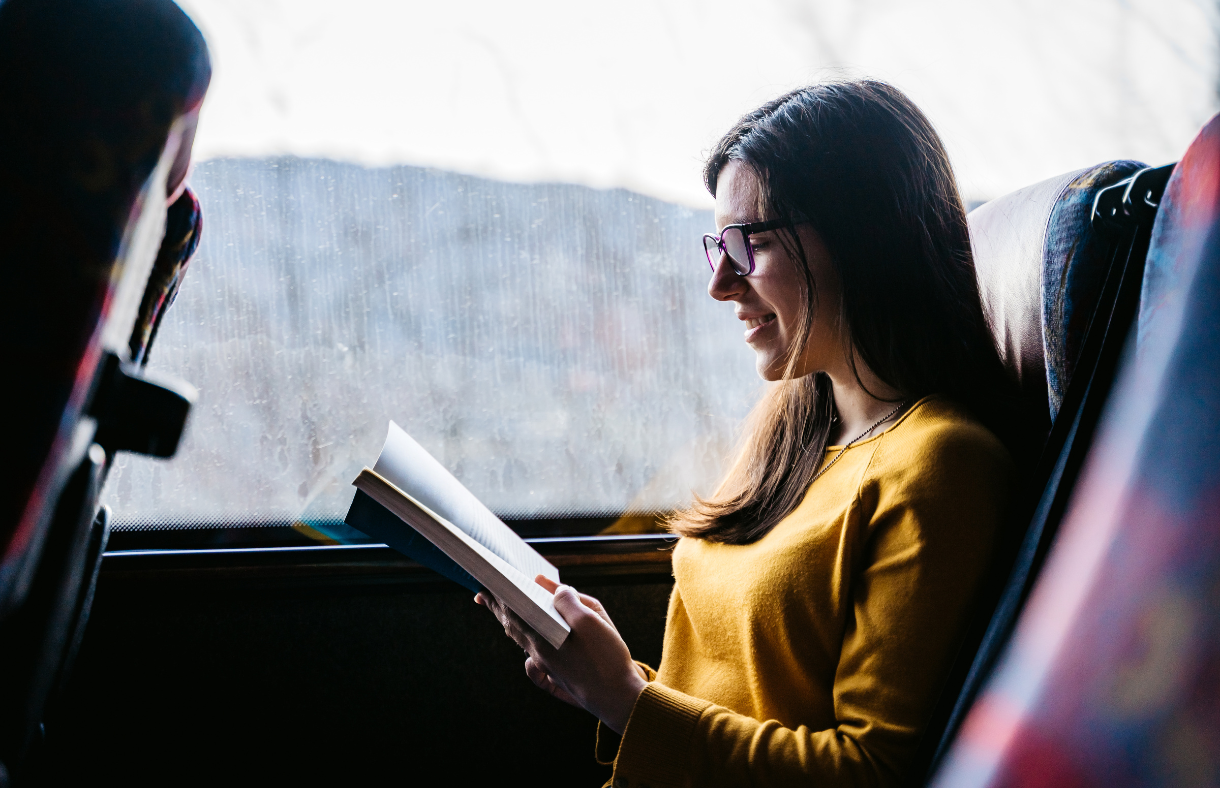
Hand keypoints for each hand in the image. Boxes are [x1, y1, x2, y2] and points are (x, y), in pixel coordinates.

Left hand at [475, 576, 648, 733]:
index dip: (499, 597)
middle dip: (499, 610)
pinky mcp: (558, 683)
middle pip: (514, 627)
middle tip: (482, 596)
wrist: (620, 699)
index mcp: (542, 638)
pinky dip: (528, 658)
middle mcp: (539, 655)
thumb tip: (551, 589)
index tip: (484, 585)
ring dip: (513, 628)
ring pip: (524, 645)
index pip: (513, 612)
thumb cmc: (607, 657)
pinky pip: (536, 670)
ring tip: (504, 617)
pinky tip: (529, 658)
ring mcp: (548, 670)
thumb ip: (568, 600)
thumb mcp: (591, 618)